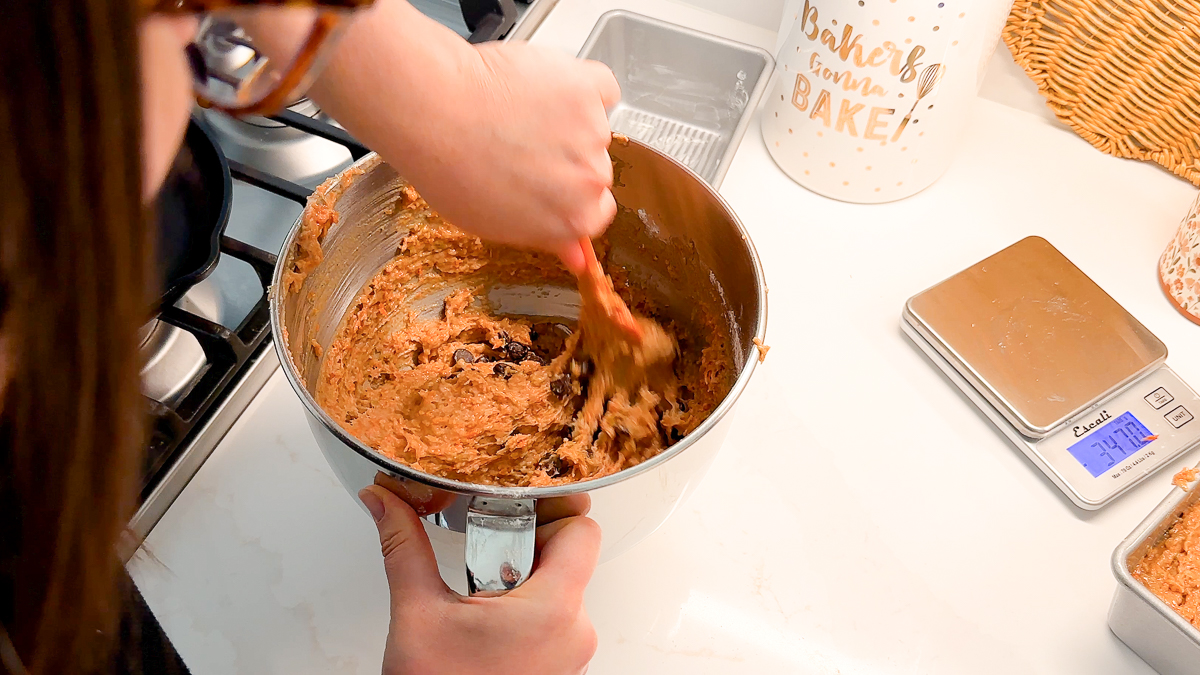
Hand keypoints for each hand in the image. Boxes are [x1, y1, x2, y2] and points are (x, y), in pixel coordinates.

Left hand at [307, 1, 619, 272]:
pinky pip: (600, 87)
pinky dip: (583, 86)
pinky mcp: (587, 88)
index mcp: (574, 219)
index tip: (552, 186)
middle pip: (596, 170)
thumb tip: (576, 256)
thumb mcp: (493, 224)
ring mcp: (592, 132)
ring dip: (570, 122)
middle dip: (569, 160)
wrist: (436, 113)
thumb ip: (544, 236)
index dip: (571, 198)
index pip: (596, 213)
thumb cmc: (450, 169)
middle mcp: (591, 179)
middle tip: (526, 147)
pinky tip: (547, 89)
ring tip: (521, 115)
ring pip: (595, 128)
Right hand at [358, 482, 599, 674]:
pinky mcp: (563, 670)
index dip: (550, 514)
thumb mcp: (416, 613)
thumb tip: (385, 502)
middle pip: (570, 557)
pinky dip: (527, 613)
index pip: (582, 530)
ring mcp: (573, 655)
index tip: (513, 515)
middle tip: (483, 559)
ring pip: (562, 589)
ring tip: (481, 598)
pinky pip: (557, 622)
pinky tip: (489, 624)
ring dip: (524, 582)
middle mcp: (575, 632)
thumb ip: (404, 546)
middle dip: (525, 548)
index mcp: (551, 609)